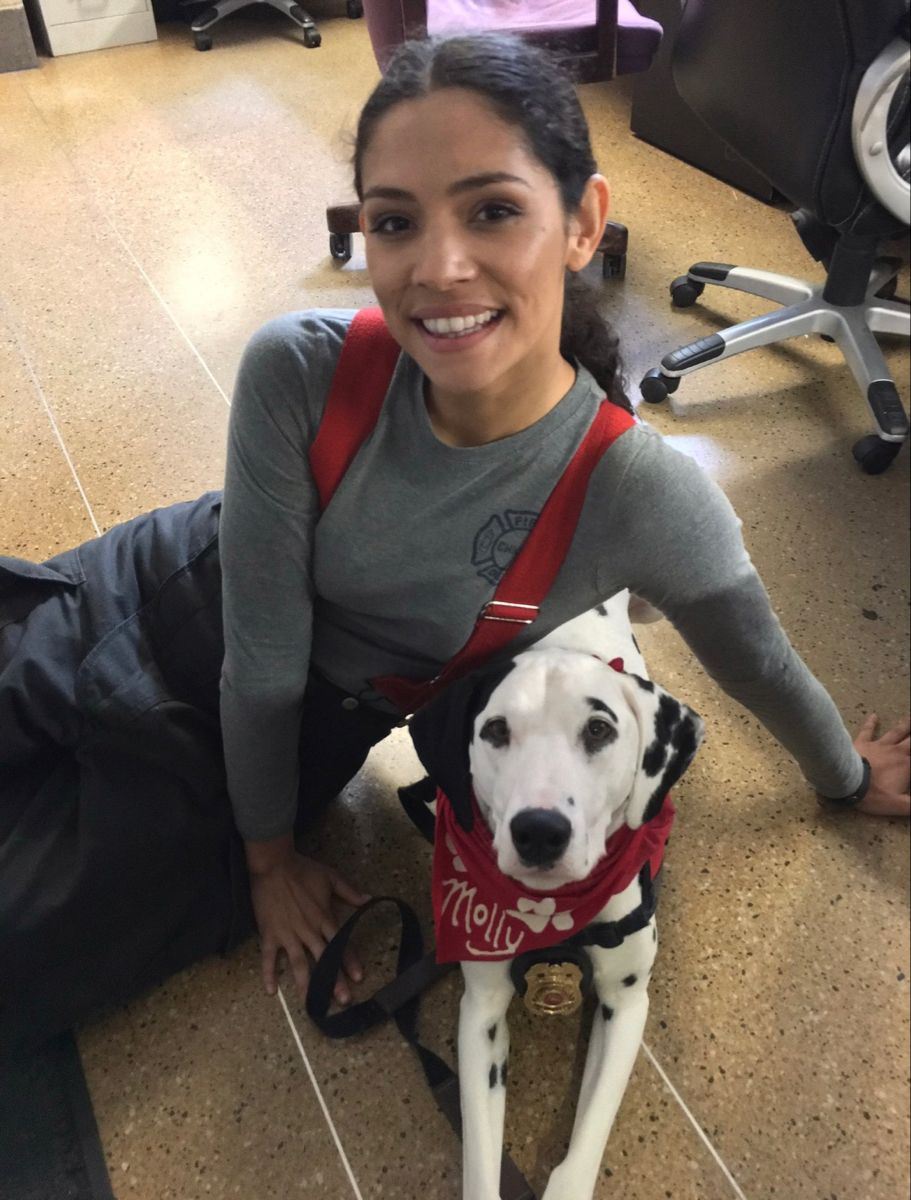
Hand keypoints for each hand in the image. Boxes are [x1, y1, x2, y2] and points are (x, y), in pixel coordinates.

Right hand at [248, 849, 370, 1002]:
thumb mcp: (330, 877)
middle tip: (343, 1000)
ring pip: (299, 963)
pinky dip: (269, 974)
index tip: (359, 977)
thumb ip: (349, 891)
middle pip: (324, 958)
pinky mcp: (270, 934)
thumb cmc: (302, 870)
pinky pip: (269, 957)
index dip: (350, 960)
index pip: (340, 943)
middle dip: (334, 980)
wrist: (274, 865)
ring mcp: (288, 934)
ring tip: (312, 1003)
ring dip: (306, 984)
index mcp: (324, 917)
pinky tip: (271, 991)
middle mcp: (308, 930)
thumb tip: (369, 899)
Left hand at [853, 714, 909, 816]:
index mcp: (907, 766)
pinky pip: (868, 730)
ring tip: (910, 717)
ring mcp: (879, 745)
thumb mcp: (899, 805)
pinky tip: (873, 715)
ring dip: (905, 725)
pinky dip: (871, 722)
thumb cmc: (873, 794)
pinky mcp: (863, 742)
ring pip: (896, 732)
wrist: (847, 782)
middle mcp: (897, 752)